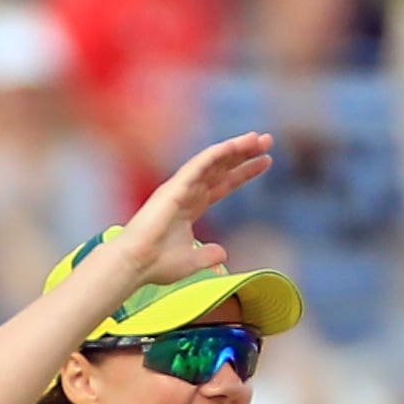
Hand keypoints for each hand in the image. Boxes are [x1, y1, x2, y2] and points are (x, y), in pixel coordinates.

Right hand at [117, 133, 276, 290]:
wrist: (135, 265)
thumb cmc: (156, 264)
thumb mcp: (191, 261)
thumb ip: (208, 254)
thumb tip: (223, 253)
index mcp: (192, 207)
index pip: (223, 184)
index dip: (244, 173)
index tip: (266, 161)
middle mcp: (187, 192)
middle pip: (222, 168)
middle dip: (244, 154)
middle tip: (268, 141)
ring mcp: (180, 188)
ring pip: (212, 161)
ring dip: (235, 148)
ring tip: (258, 138)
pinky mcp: (174, 187)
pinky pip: (198, 165)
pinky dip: (216, 154)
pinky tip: (234, 146)